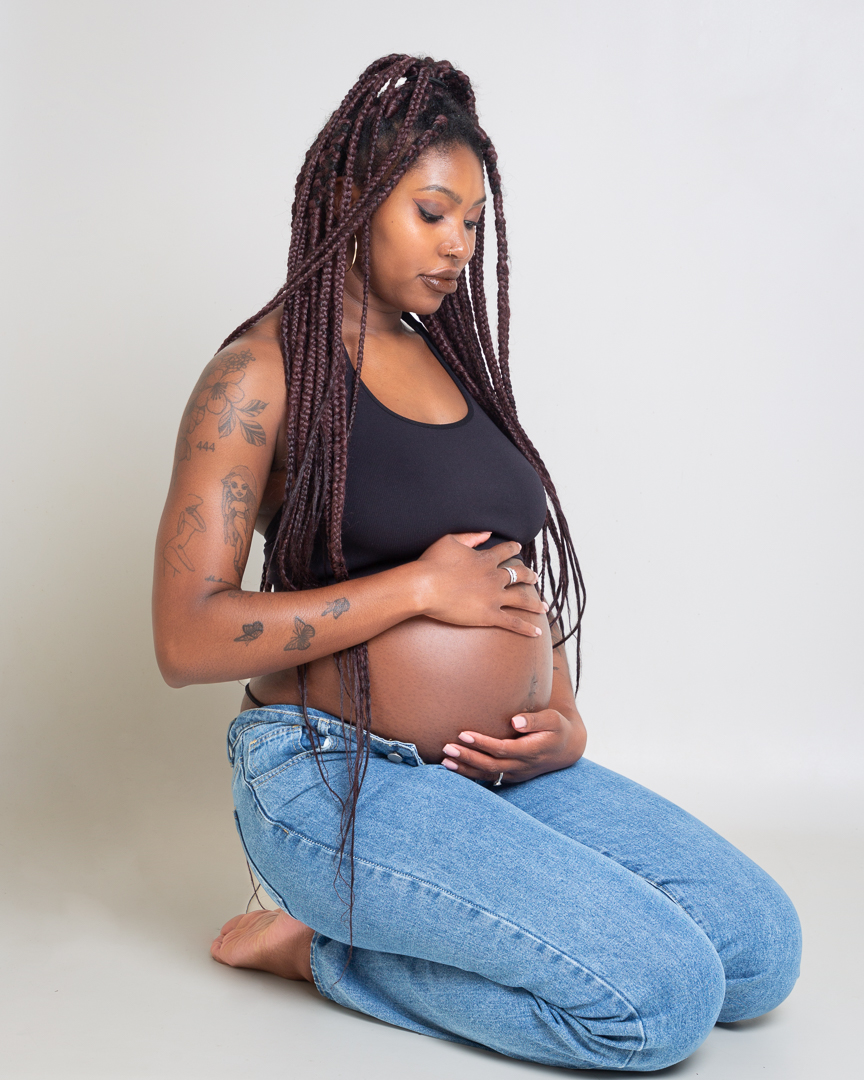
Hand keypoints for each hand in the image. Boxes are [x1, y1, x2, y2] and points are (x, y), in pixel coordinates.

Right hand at [415, 531, 547, 637]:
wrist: (424, 586)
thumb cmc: (432, 563)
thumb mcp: (450, 541)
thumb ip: (471, 536)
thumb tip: (487, 533)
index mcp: (486, 559)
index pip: (506, 552)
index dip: (513, 548)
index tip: (518, 547)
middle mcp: (494, 577)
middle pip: (519, 575)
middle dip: (529, 576)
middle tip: (535, 578)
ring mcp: (493, 597)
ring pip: (521, 599)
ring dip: (534, 603)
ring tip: (543, 606)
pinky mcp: (489, 615)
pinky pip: (513, 623)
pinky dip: (526, 628)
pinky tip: (537, 633)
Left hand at [441, 708, 583, 784]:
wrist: (565, 750)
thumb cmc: (556, 729)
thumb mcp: (552, 720)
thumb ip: (534, 720)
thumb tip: (515, 721)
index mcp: (530, 751)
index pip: (502, 749)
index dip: (482, 743)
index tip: (463, 734)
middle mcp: (521, 766)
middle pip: (490, 765)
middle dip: (467, 757)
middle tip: (446, 748)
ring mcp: (516, 774)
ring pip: (487, 775)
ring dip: (466, 769)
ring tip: (445, 761)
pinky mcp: (511, 777)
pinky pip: (489, 778)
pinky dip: (471, 774)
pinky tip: (455, 768)